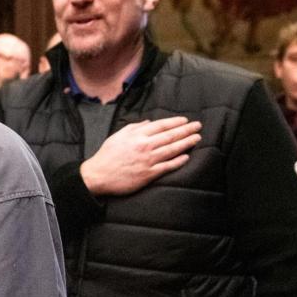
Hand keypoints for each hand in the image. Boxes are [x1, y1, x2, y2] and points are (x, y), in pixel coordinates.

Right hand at [80, 116, 201, 195]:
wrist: (98, 176)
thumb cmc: (107, 156)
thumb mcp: (117, 136)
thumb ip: (134, 127)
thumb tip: (148, 122)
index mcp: (137, 136)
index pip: (161, 126)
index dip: (175, 122)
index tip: (185, 120)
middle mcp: (144, 146)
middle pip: (170, 136)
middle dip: (186, 130)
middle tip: (198, 126)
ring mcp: (148, 161)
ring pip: (172, 150)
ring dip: (186, 143)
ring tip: (197, 138)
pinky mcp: (149, 174)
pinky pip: (168, 166)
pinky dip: (178, 161)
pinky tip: (186, 156)